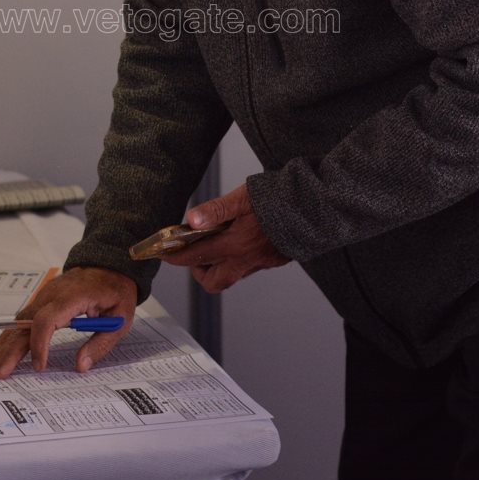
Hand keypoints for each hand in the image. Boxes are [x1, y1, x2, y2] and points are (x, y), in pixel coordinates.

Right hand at [0, 267, 136, 378]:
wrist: (109, 265)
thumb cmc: (115, 291)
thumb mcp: (120, 318)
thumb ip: (100, 343)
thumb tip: (80, 366)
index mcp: (72, 297)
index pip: (47, 320)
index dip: (40, 345)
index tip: (39, 367)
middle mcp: (51, 295)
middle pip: (25, 324)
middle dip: (10, 351)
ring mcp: (43, 296)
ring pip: (18, 323)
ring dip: (2, 345)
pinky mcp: (40, 300)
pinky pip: (21, 320)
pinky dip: (7, 336)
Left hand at [163, 184, 288, 291]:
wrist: (313, 205)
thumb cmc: (277, 198)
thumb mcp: (241, 198)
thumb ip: (215, 210)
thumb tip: (191, 220)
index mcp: (235, 245)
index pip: (196, 258)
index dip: (176, 257)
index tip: (165, 254)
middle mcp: (246, 259)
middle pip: (213, 281)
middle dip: (199, 271)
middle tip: (195, 253)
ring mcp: (261, 262)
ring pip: (232, 276)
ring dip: (219, 266)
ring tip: (217, 244)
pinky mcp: (274, 261)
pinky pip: (249, 268)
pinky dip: (238, 260)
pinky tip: (241, 242)